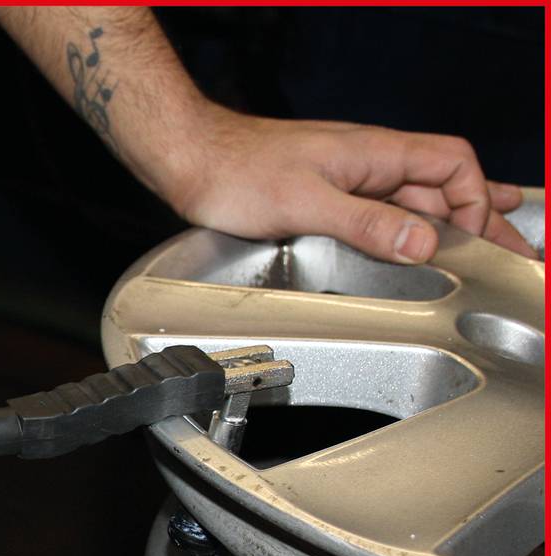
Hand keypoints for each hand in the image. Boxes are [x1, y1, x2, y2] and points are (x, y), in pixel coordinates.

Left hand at [162, 105, 535, 263]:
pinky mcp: (325, 192)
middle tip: (514, 252)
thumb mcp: (307, 204)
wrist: (190, 159)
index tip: (481, 243)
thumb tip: (423, 242)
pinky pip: (383, 207)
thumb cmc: (237, 172)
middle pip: (443, 186)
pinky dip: (410, 224)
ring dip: (451, 222)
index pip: (453, 168)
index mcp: (376, 153)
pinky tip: (416, 239)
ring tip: (488, 245)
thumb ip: (367, 224)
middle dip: (481, 218)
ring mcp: (348, 176)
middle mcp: (368, 160)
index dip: (475, 204)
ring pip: (415, 198)